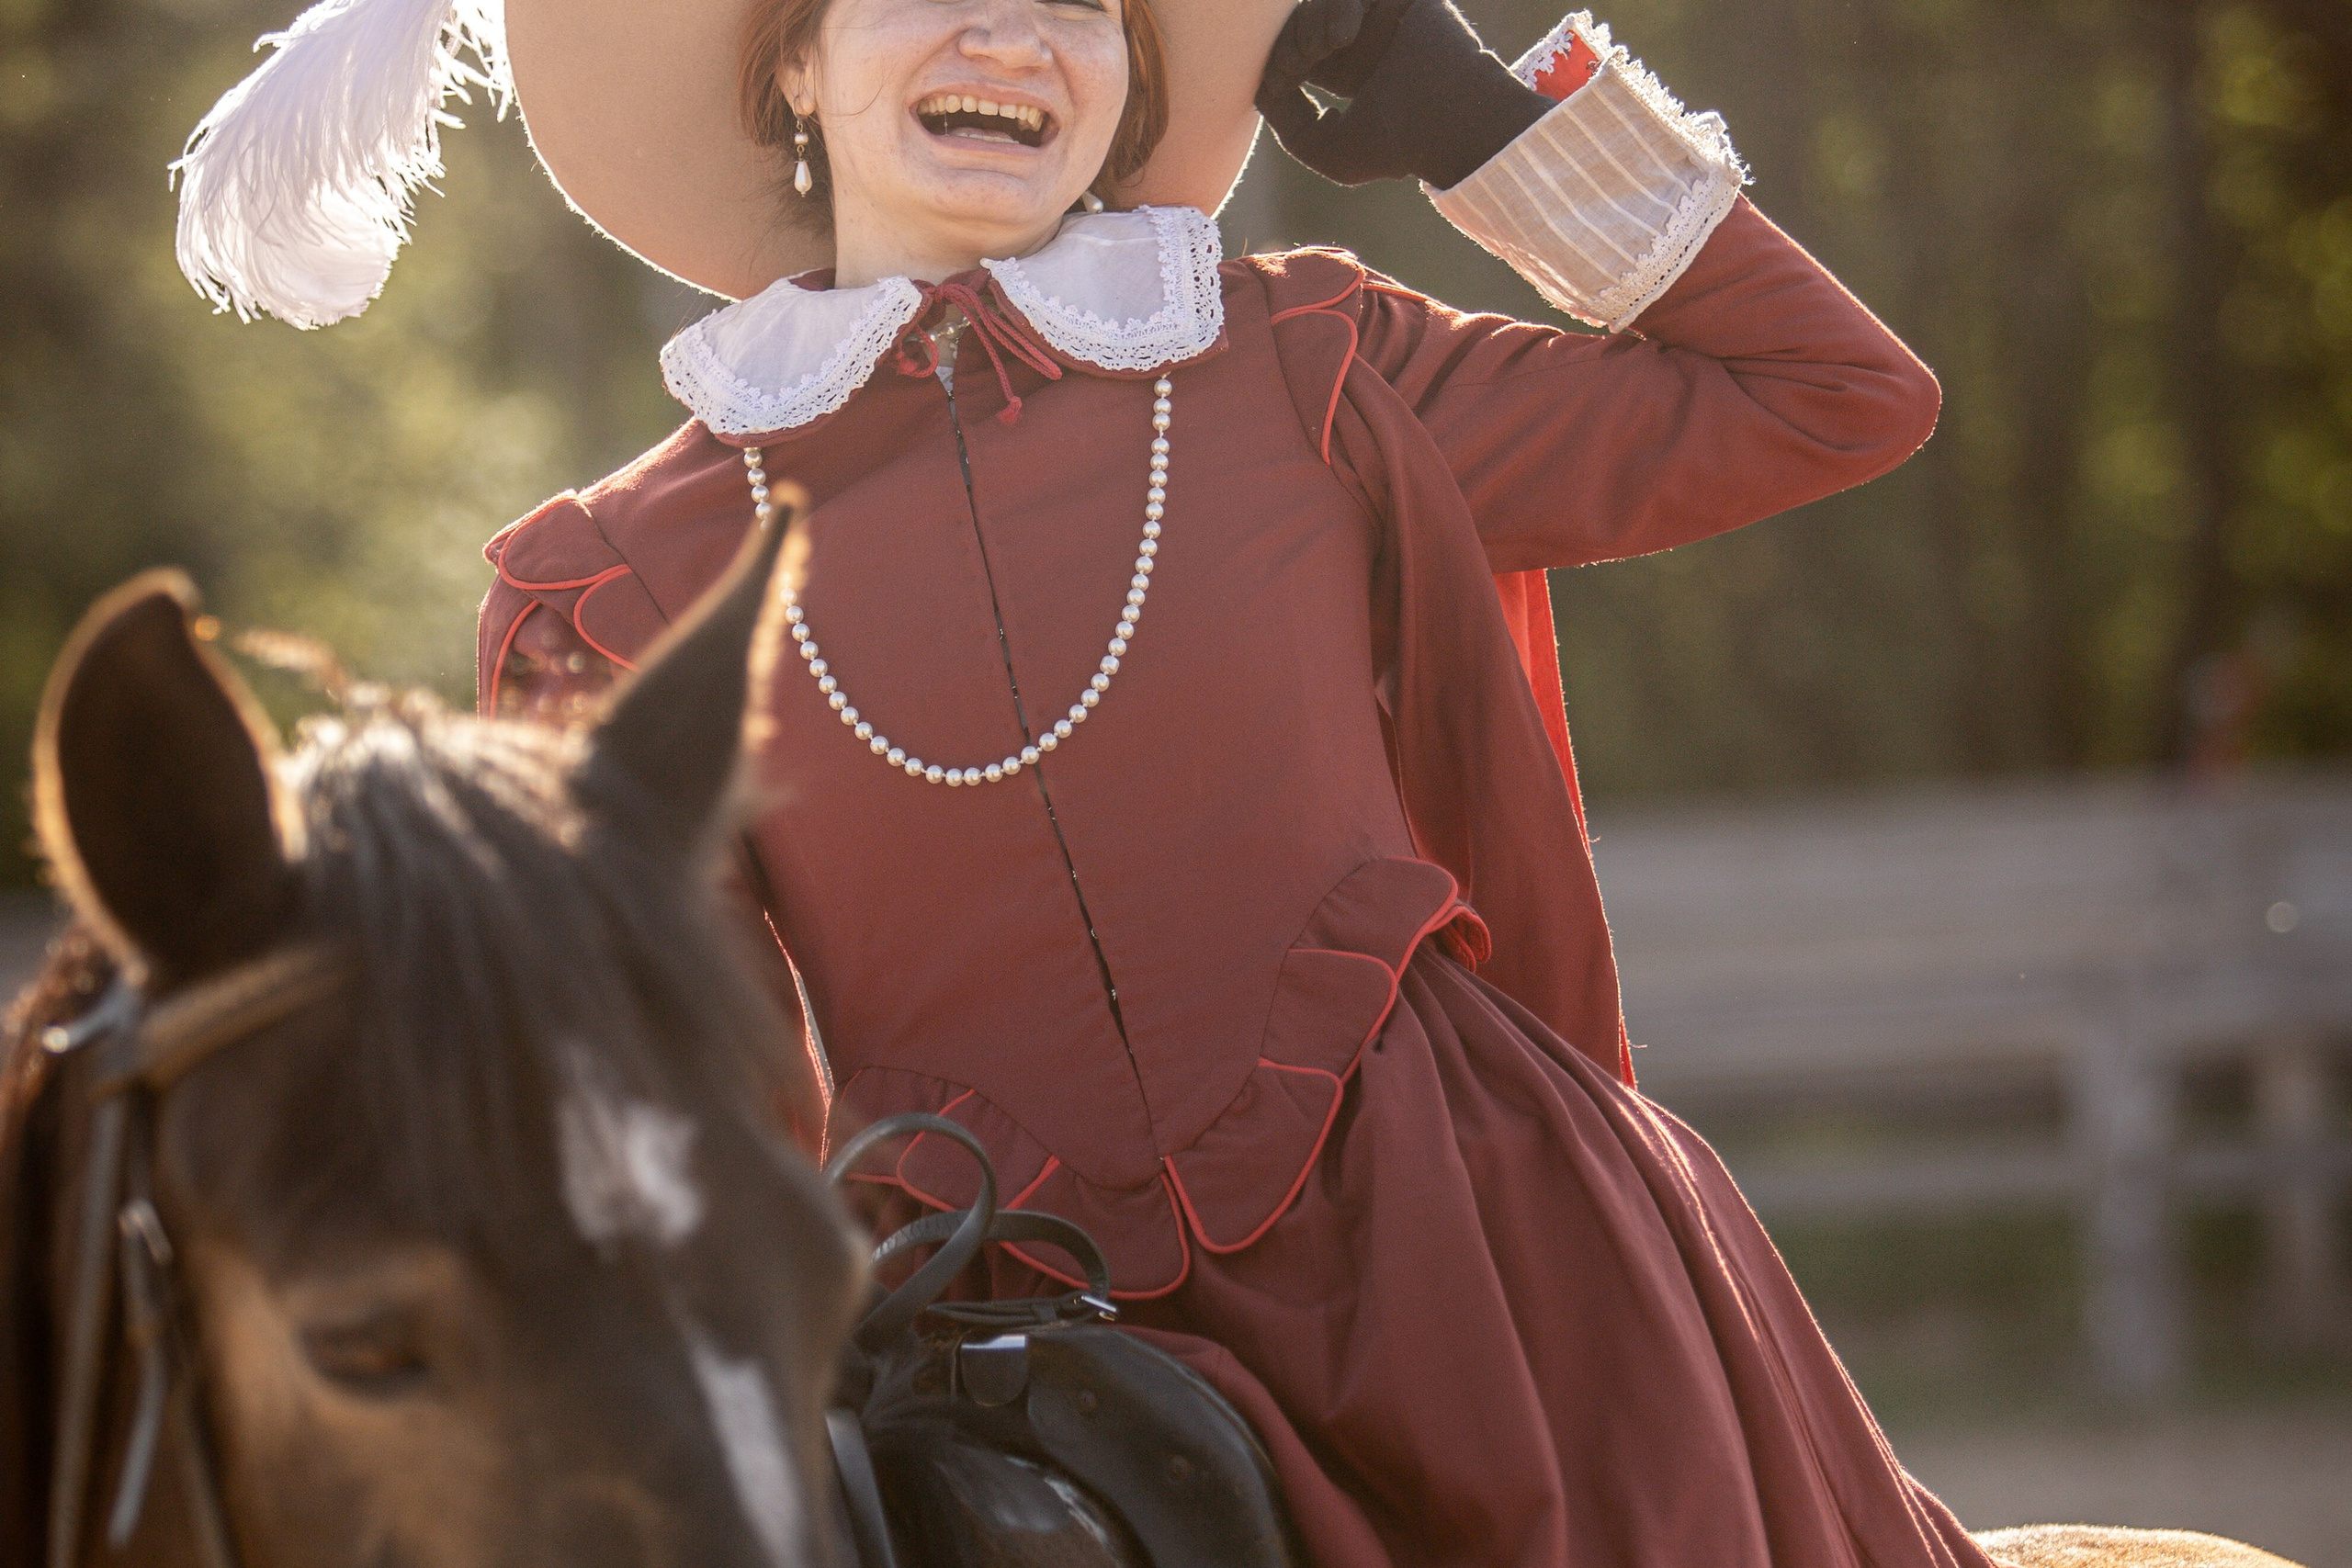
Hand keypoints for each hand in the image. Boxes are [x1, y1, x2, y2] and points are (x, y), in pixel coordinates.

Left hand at [1254, 0, 1548, 187]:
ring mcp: (1384, 16)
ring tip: (1329, 47)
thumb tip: (1265, 85)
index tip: (1277, 88)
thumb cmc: (1395, 148)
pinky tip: (1348, 33)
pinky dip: (1338, 6)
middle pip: (1304, 24)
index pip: (1297, 52)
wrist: (1448, 124)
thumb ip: (1286, 119)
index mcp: (1351, 71)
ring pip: (1323, 3)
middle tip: (1291, 69)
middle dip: (1287, 42)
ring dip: (1309, 23)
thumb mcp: (1324, 149)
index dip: (1276, 64)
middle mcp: (1368, 41)